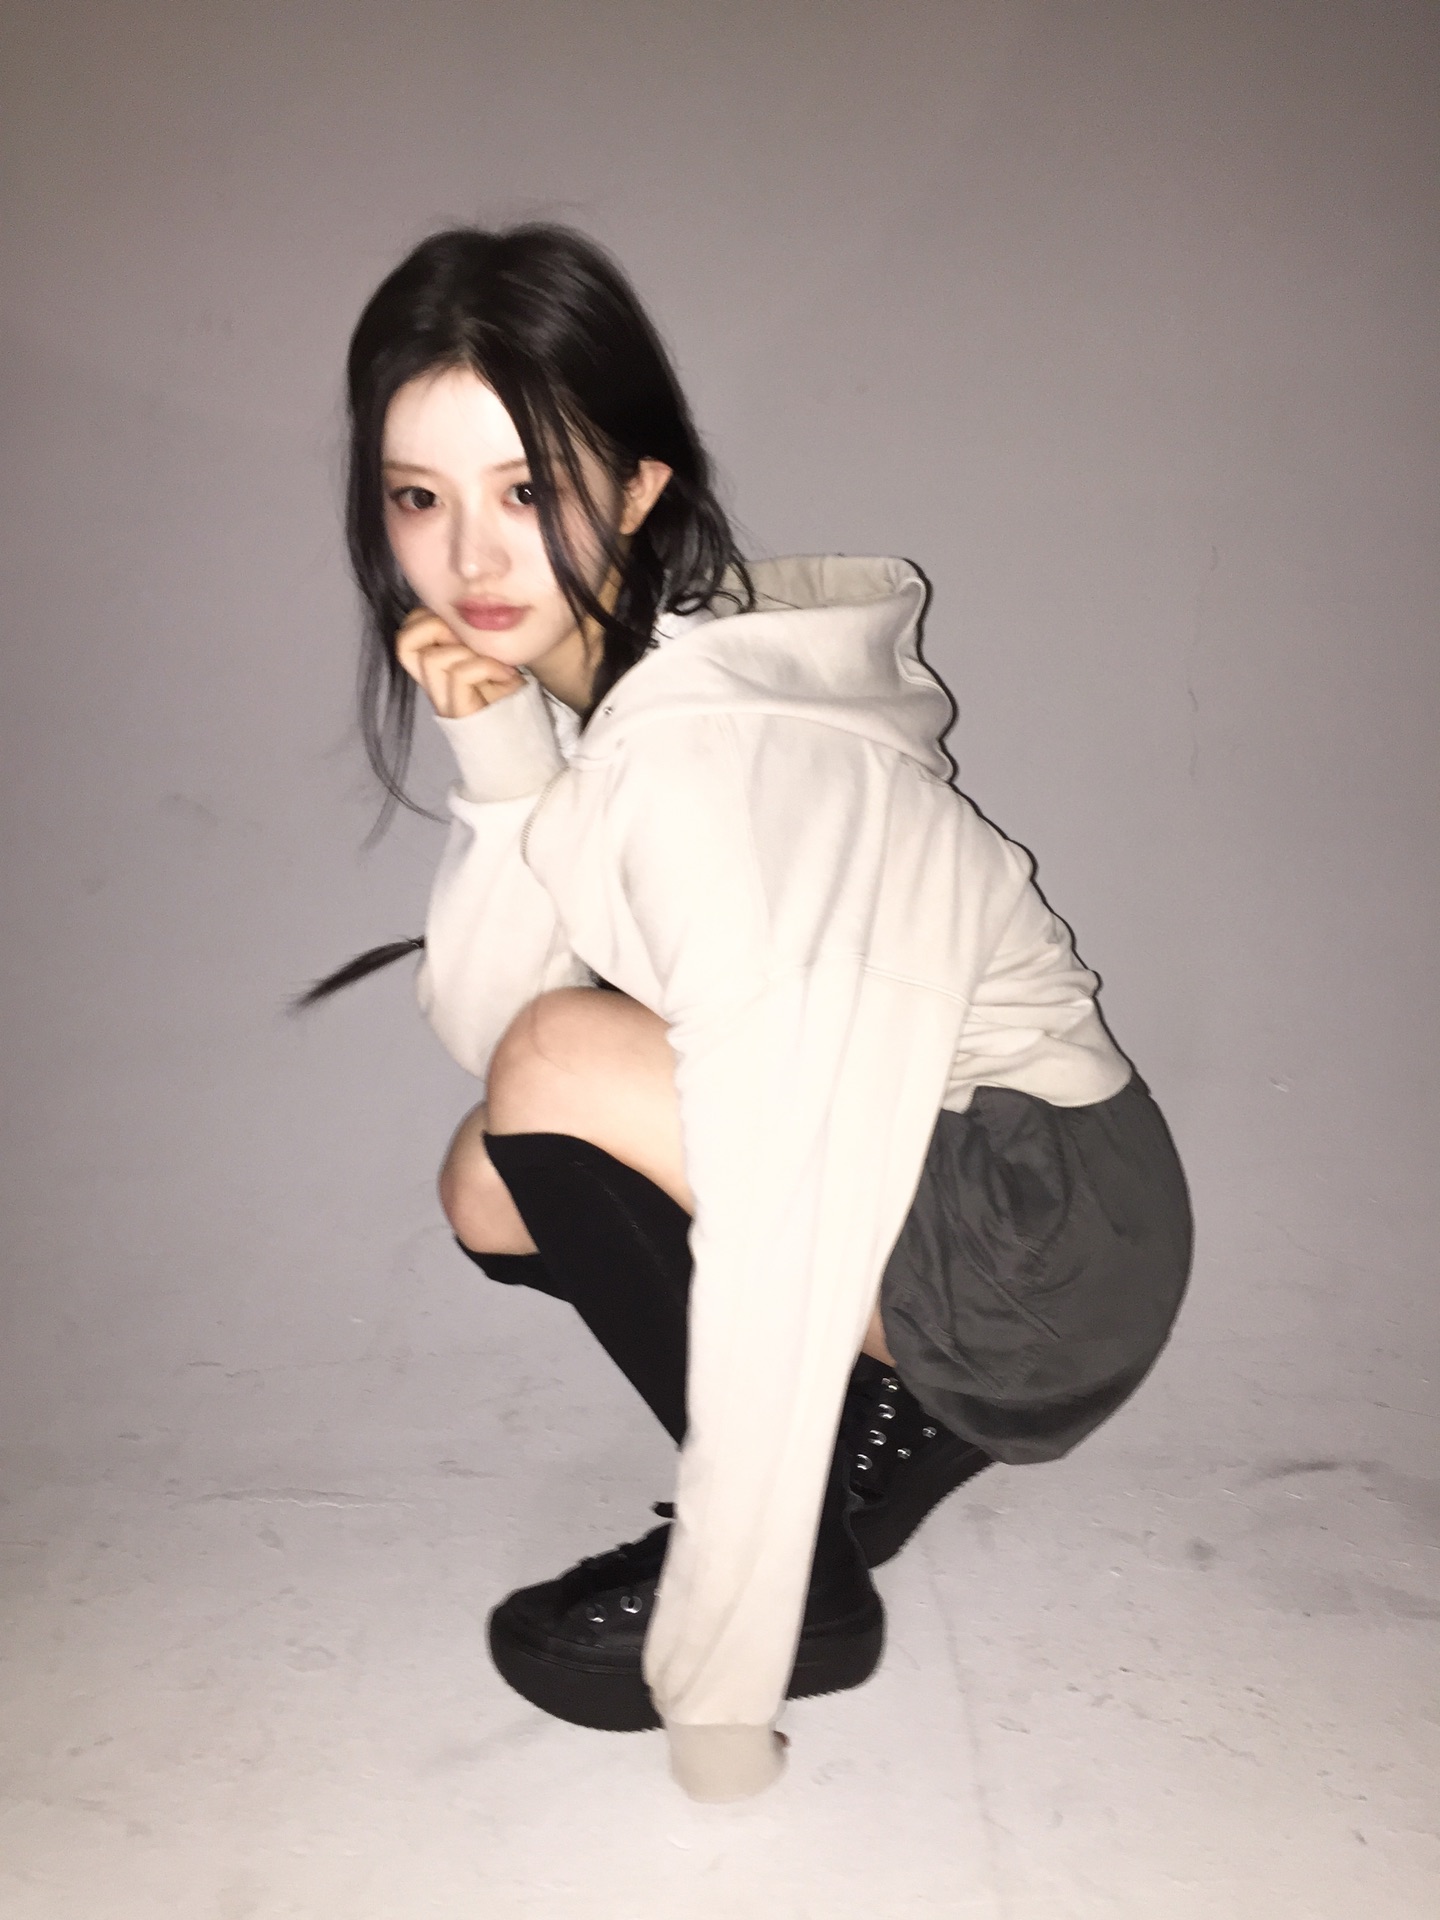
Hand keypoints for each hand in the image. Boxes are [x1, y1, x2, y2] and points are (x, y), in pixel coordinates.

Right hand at [395, 609, 524, 718]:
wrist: (527, 740)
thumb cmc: (514, 698)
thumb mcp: (492, 659)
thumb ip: (473, 640)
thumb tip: (466, 609)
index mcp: (437, 670)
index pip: (407, 632)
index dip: (428, 617)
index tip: (464, 625)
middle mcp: (434, 686)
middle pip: (404, 642)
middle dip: (438, 626)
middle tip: (472, 639)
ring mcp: (444, 701)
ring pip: (431, 658)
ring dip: (467, 650)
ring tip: (494, 662)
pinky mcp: (460, 714)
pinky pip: (459, 674)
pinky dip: (486, 666)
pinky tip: (507, 675)